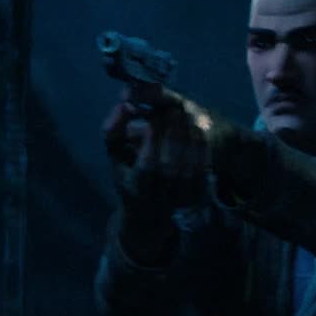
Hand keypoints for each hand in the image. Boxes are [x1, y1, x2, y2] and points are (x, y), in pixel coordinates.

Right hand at [102, 84, 212, 213]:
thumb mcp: (114, 152)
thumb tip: (126, 106)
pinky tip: (198, 129)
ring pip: (188, 168)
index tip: (156, 115)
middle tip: (175, 110)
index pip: (147, 165)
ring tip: (188, 115)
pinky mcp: (195, 196)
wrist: (148, 209)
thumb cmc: (128, 172)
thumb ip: (113, 128)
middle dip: (173, 135)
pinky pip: (202, 171)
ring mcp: (179, 199)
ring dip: (189, 138)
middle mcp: (157, 199)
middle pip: (169, 167)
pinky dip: (201, 148)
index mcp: (134, 188)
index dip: (153, 139)